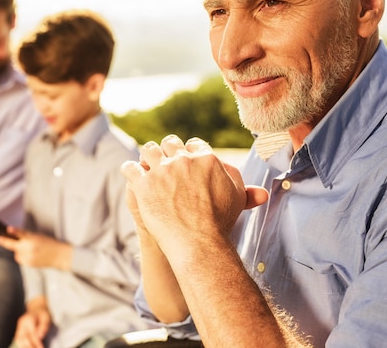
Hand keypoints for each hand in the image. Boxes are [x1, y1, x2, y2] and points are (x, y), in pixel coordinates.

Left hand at [0, 229, 72, 270]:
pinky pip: (20, 259)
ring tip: (28, 249)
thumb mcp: (38, 236)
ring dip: (18, 250)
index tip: (8, 229)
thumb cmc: (49, 243)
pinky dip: (22, 256)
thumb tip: (13, 237)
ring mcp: (29, 257)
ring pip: (16, 254)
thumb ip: (26, 237)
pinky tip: (31, 254)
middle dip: (4, 242)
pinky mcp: (29, 264)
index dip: (14, 231)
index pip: (22, 233)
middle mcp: (30, 248)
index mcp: (33, 239)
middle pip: (12, 245)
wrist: (59, 255)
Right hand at [13, 296, 50, 347]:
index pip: (32, 333)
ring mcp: (19, 328)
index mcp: (28, 319)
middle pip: (24, 338)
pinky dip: (22, 346)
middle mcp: (21, 324)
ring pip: (19, 340)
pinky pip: (19, 341)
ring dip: (25, 347)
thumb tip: (40, 336)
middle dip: (30, 346)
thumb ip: (43, 326)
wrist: (36, 310)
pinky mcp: (18, 332)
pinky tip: (28, 347)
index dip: (36, 342)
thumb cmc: (42, 315)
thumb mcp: (46, 318)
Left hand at [121, 135, 267, 253]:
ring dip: (147, 155)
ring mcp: (161, 170)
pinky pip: (131, 168)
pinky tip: (130, 173)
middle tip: (163, 158)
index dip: (188, 151)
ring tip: (145, 162)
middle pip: (170, 143)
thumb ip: (243, 187)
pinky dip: (130, 170)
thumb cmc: (219, 223)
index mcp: (206, 158)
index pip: (193, 144)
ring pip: (148, 150)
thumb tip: (256, 187)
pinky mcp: (143, 183)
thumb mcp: (237, 200)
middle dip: (167, 150)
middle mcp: (183, 160)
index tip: (184, 157)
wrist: (198, 242)